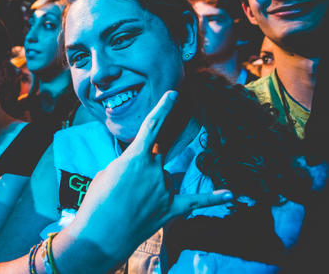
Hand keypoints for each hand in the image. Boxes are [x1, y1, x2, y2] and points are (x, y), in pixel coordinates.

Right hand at [68, 90, 233, 257]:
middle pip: (156, 158)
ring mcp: (165, 189)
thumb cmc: (97, 202)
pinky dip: (214, 198)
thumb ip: (126, 166)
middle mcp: (155, 169)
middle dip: (142, 168)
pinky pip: (195, 201)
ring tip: (130, 206)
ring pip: (164, 179)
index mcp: (135, 157)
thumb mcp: (106, 174)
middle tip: (127, 186)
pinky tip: (231, 195)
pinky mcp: (171, 208)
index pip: (153, 125)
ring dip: (149, 189)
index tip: (173, 94)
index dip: (163, 107)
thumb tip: (139, 172)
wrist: (100, 234)